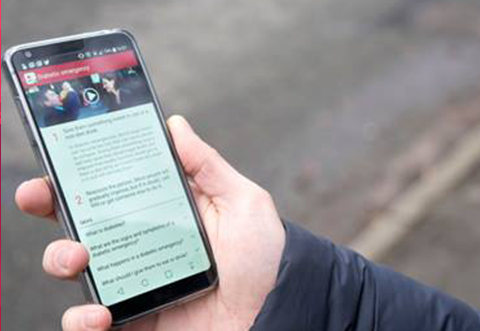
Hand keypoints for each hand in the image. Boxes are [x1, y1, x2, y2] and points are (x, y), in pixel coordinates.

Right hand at [16, 116, 285, 330]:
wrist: (271, 316)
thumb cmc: (263, 258)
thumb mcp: (242, 202)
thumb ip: (207, 165)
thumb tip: (175, 124)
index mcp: (162, 211)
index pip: (114, 185)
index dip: (82, 169)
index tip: (60, 154)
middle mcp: (141, 241)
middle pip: (82, 219)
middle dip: (51, 203)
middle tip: (38, 195)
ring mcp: (132, 281)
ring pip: (73, 266)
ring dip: (60, 257)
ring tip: (80, 257)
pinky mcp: (131, 319)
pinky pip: (88, 322)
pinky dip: (82, 320)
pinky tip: (101, 314)